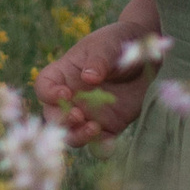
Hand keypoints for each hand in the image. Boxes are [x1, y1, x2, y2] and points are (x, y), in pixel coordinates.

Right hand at [36, 5, 153, 140]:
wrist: (146, 55)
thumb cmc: (118, 43)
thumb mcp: (107, 45)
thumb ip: (98, 60)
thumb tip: (89, 78)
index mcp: (63, 74)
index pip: (44, 87)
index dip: (49, 94)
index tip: (65, 93)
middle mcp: (72, 97)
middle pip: (53, 116)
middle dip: (62, 120)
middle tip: (78, 115)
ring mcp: (89, 113)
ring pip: (72, 134)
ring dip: (77, 136)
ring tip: (93, 128)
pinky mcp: (109, 126)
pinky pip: (100, 143)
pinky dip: (101, 147)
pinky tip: (110, 142)